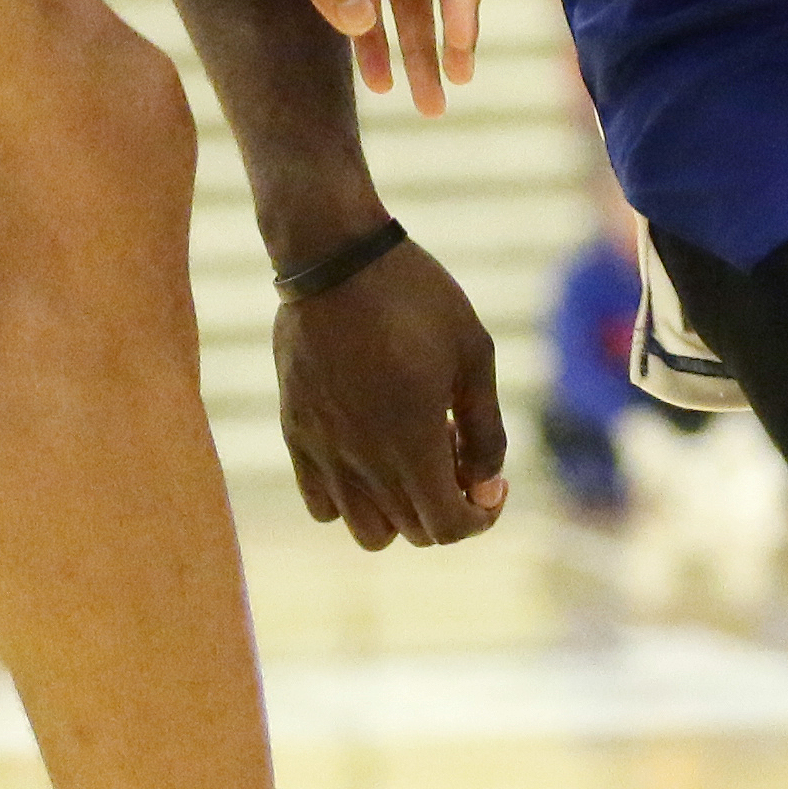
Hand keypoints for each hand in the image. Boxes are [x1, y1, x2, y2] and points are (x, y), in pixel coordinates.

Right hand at [271, 243, 509, 549]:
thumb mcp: (474, 354)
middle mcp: (363, 459)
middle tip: (458, 451)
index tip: (491, 483)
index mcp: (411, 441)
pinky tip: (370, 454)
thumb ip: (486, 429)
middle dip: (448, 505)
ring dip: (402, 512)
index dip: (481, 517)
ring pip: (367, 531)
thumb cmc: (416, 298)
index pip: (448, 528)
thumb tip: (487, 485)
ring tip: (413, 458)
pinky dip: (353, 500)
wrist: (334, 257)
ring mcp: (324, 451)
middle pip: (414, 531)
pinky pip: (323, 505)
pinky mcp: (296, 434)